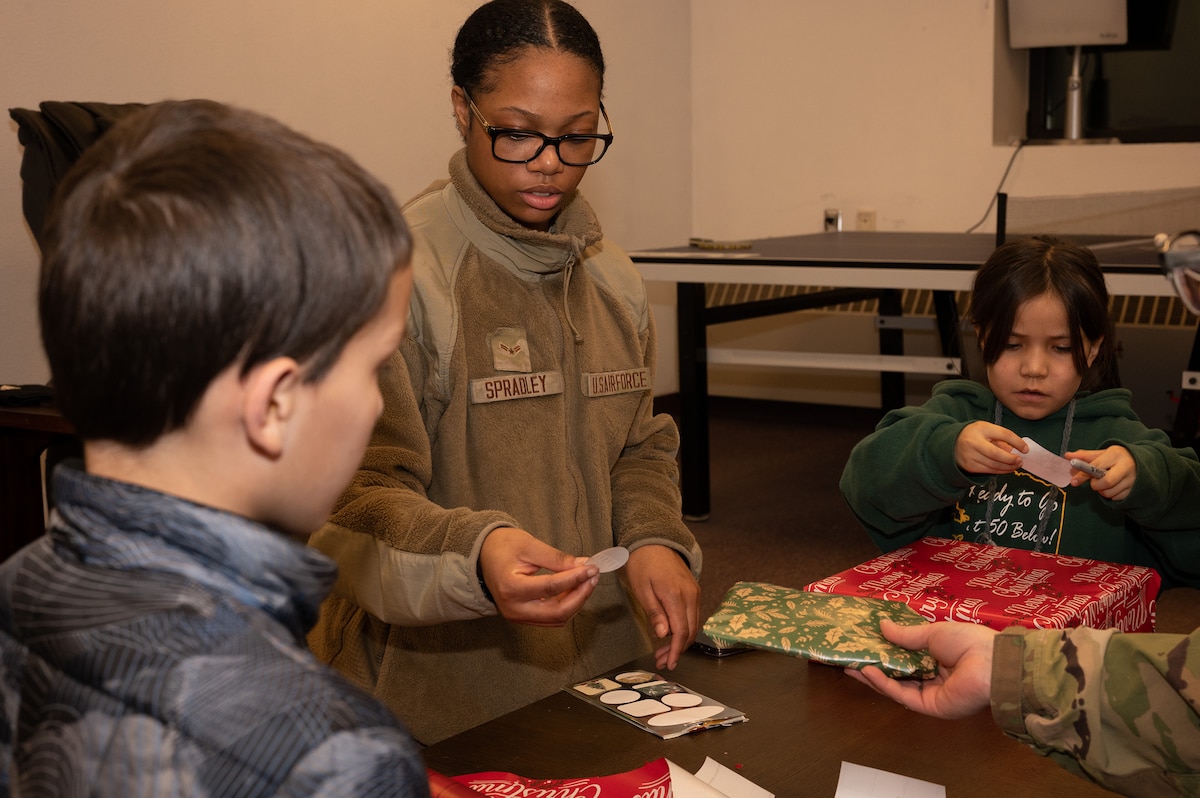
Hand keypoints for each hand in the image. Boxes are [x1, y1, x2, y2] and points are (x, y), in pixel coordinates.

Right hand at [478, 527, 597, 626]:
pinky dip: (565, 605)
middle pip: (557, 612)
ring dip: (575, 602)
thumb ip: (557, 559)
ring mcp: (517, 616)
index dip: (575, 578)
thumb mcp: (529, 546)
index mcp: (511, 588)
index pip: (551, 587)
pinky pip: (550, 617)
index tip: (592, 568)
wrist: (482, 556)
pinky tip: (574, 589)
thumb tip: (583, 565)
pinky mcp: (522, 617)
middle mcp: (514, 609)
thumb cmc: (502, 547)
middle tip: (593, 577)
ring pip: (556, 618)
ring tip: (587, 581)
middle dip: (580, 595)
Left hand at [624, 544, 700, 670]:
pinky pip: (692, 615)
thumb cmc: (643, 564)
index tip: (668, 664)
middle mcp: (690, 595)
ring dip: (680, 641)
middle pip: (690, 631)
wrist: (655, 542)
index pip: (681, 631)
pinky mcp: (694, 591)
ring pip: (693, 625)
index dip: (675, 651)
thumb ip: (655, 613)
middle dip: (677, 650)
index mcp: (676, 596)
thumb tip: (664, 635)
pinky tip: (671, 634)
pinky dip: (684, 628)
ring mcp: (695, 592)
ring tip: (663, 652)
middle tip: (661, 661)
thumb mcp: (642, 589)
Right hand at [844, 619, 995, 718]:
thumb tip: (882, 626)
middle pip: (899, 672)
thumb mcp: (932, 633)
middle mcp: (934, 677)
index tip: (866, 641)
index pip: (908, 656)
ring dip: (874, 675)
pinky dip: (884, 684)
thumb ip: (906, 635)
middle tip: (852, 655)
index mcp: (939, 658)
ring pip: (897, 685)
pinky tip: (867, 672)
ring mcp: (931, 693)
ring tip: (851, 663)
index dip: (887, 650)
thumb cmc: (968, 642)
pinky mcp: (929, 706)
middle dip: (875, 664)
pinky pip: (902, 694)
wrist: (990, 664)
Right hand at [954, 421, 1025, 474]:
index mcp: (981, 429)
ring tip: (1016, 466)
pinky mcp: (969, 466)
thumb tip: (1018, 451)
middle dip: (1011, 459)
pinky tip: (1006, 469)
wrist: (952, 443)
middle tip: (1020, 461)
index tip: (1025, 449)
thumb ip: (1002, 439)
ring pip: (994, 465)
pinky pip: (989, 470)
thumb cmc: (975, 435)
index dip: (1017, 442)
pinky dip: (1000, 471)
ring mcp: (970, 455)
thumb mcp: (988, 430)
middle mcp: (973, 442)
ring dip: (1008, 467)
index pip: (1003, 434)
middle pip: (996, 453)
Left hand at [1066, 445, 1134, 500]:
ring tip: (1104, 482)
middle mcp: (1126, 467)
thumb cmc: (1117, 458)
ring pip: (1109, 492)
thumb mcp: (1102, 454)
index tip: (1074, 481)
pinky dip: (1110, 494)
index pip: (1096, 466)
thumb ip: (1085, 456)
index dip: (1083, 475)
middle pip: (1106, 483)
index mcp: (1116, 454)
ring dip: (1102, 490)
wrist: (1141, 462)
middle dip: (1095, 485)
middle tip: (1094, 482)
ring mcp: (1133, 480)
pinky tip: (1113, 487)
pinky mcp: (1134, 490)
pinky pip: (1116, 498)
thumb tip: (1067, 456)